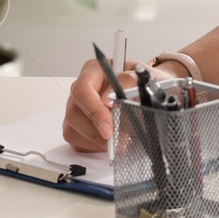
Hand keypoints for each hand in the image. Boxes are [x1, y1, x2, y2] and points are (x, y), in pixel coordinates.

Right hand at [62, 57, 179, 151]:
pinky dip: (95, 147)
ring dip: (97, 141)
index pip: (83, 91)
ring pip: (73, 130)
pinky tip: (110, 142)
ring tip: (120, 140)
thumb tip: (108, 101)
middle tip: (118, 139)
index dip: (94, 111)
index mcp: (93, 70)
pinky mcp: (76, 126)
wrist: (144, 90)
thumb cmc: (140, 81)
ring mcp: (76, 108)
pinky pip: (77, 142)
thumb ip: (127, 82)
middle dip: (97, 131)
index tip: (109, 127)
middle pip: (74, 113)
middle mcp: (80, 89)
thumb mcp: (141, 76)